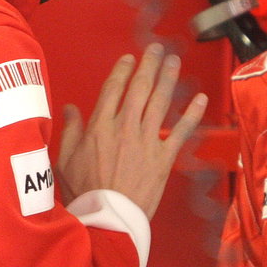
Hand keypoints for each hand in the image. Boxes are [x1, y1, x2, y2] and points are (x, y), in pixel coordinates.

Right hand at [56, 44, 207, 217]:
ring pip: (160, 101)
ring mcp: (146, 141)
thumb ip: (70, 130)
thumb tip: (69, 108)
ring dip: (169, 78)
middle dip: (149, 65)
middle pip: (140, 87)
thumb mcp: (65, 159)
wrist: (107, 217)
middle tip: (157, 49)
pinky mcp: (164, 157)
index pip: (113, 88)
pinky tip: (200, 98)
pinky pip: (181, 131)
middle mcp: (125, 127)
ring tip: (174, 62)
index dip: (122, 70)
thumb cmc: (84, 192)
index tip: (129, 59)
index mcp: (100, 125)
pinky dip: (192, 113)